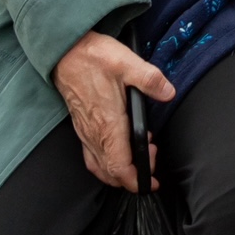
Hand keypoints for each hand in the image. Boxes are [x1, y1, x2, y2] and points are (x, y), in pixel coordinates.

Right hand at [51, 31, 173, 191]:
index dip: (135, 179)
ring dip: (120, 170)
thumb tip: (169, 93)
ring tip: (140, 157)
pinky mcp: (81, 127)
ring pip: (100, 166)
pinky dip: (105, 165)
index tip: (151, 182)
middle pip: (111, 171)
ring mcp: (85, 132)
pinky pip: (91, 157)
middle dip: (133, 175)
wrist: (66, 53)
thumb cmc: (94, 58)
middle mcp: (94, 133)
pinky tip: (116, 155)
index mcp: (108, 123)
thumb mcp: (127, 62)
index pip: (119, 165)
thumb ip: (150, 80)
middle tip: (152, 157)